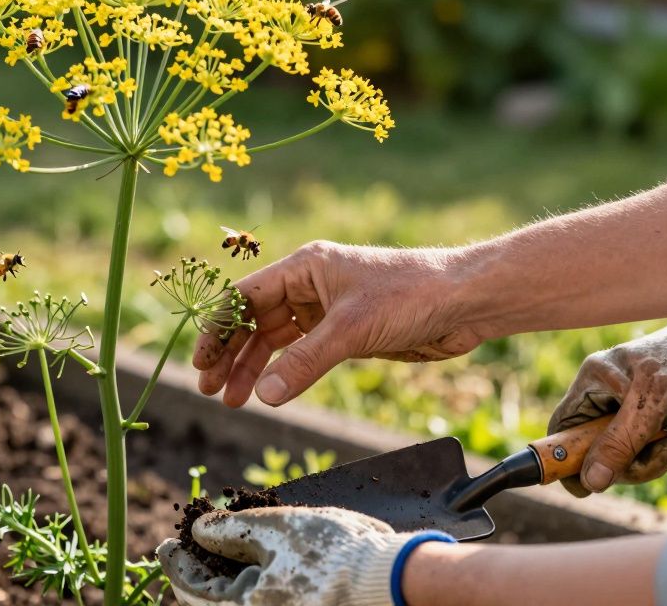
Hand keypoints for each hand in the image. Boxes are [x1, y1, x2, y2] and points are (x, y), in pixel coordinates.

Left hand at [156, 506, 430, 605]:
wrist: (395, 580)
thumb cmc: (337, 553)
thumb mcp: (278, 527)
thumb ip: (231, 529)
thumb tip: (197, 529)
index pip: (192, 590)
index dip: (174, 562)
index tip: (164, 543)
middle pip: (211, 603)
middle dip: (196, 574)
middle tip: (186, 548)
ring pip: (236, 603)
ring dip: (222, 579)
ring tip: (217, 551)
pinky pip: (261, 603)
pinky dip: (249, 586)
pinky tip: (252, 563)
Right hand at [193, 241, 487, 406]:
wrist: (465, 302)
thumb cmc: (411, 295)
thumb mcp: (351, 330)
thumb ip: (304, 363)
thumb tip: (263, 396)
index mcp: (304, 266)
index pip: (244, 297)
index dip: (218, 329)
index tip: (201, 362)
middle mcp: (309, 285)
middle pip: (253, 321)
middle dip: (230, 354)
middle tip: (209, 388)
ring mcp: (325, 310)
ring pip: (274, 341)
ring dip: (251, 368)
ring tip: (231, 400)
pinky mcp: (344, 333)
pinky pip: (301, 354)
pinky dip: (282, 373)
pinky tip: (267, 393)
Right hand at [549, 311, 666, 495]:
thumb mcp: (650, 404)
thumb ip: (618, 442)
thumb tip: (590, 481)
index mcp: (595, 383)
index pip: (564, 427)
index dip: (567, 458)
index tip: (584, 486)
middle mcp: (613, 398)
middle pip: (603, 452)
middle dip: (637, 459)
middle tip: (662, 451)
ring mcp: (640, 412)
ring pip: (638, 457)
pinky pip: (666, 453)